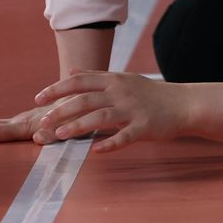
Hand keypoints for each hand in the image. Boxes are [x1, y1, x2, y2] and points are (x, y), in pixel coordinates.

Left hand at [32, 70, 192, 152]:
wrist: (184, 104)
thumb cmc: (150, 94)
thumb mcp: (123, 79)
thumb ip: (97, 76)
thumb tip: (72, 71)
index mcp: (114, 80)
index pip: (80, 81)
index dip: (57, 89)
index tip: (38, 99)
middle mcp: (121, 92)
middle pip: (85, 100)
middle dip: (61, 110)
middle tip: (43, 122)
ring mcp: (133, 109)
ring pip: (100, 117)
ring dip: (77, 126)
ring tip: (59, 135)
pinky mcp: (145, 126)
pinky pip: (124, 136)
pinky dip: (110, 144)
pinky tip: (95, 151)